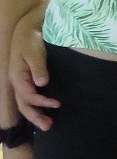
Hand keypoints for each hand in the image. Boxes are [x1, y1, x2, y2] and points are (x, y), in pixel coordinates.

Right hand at [10, 6, 55, 130]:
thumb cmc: (30, 40)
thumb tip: (42, 83)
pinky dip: (36, 106)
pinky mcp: (27, 80)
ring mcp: (21, 82)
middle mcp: (17, 83)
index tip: (58, 104)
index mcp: (17, 77)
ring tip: (47, 124)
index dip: (42, 102)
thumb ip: (38, 67)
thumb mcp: (34, 51)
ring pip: (25, 103)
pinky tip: (45, 111)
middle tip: (48, 127)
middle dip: (35, 117)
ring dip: (35, 114)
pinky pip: (29, 97)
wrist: (26, 31)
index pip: (28, 96)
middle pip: (23, 105)